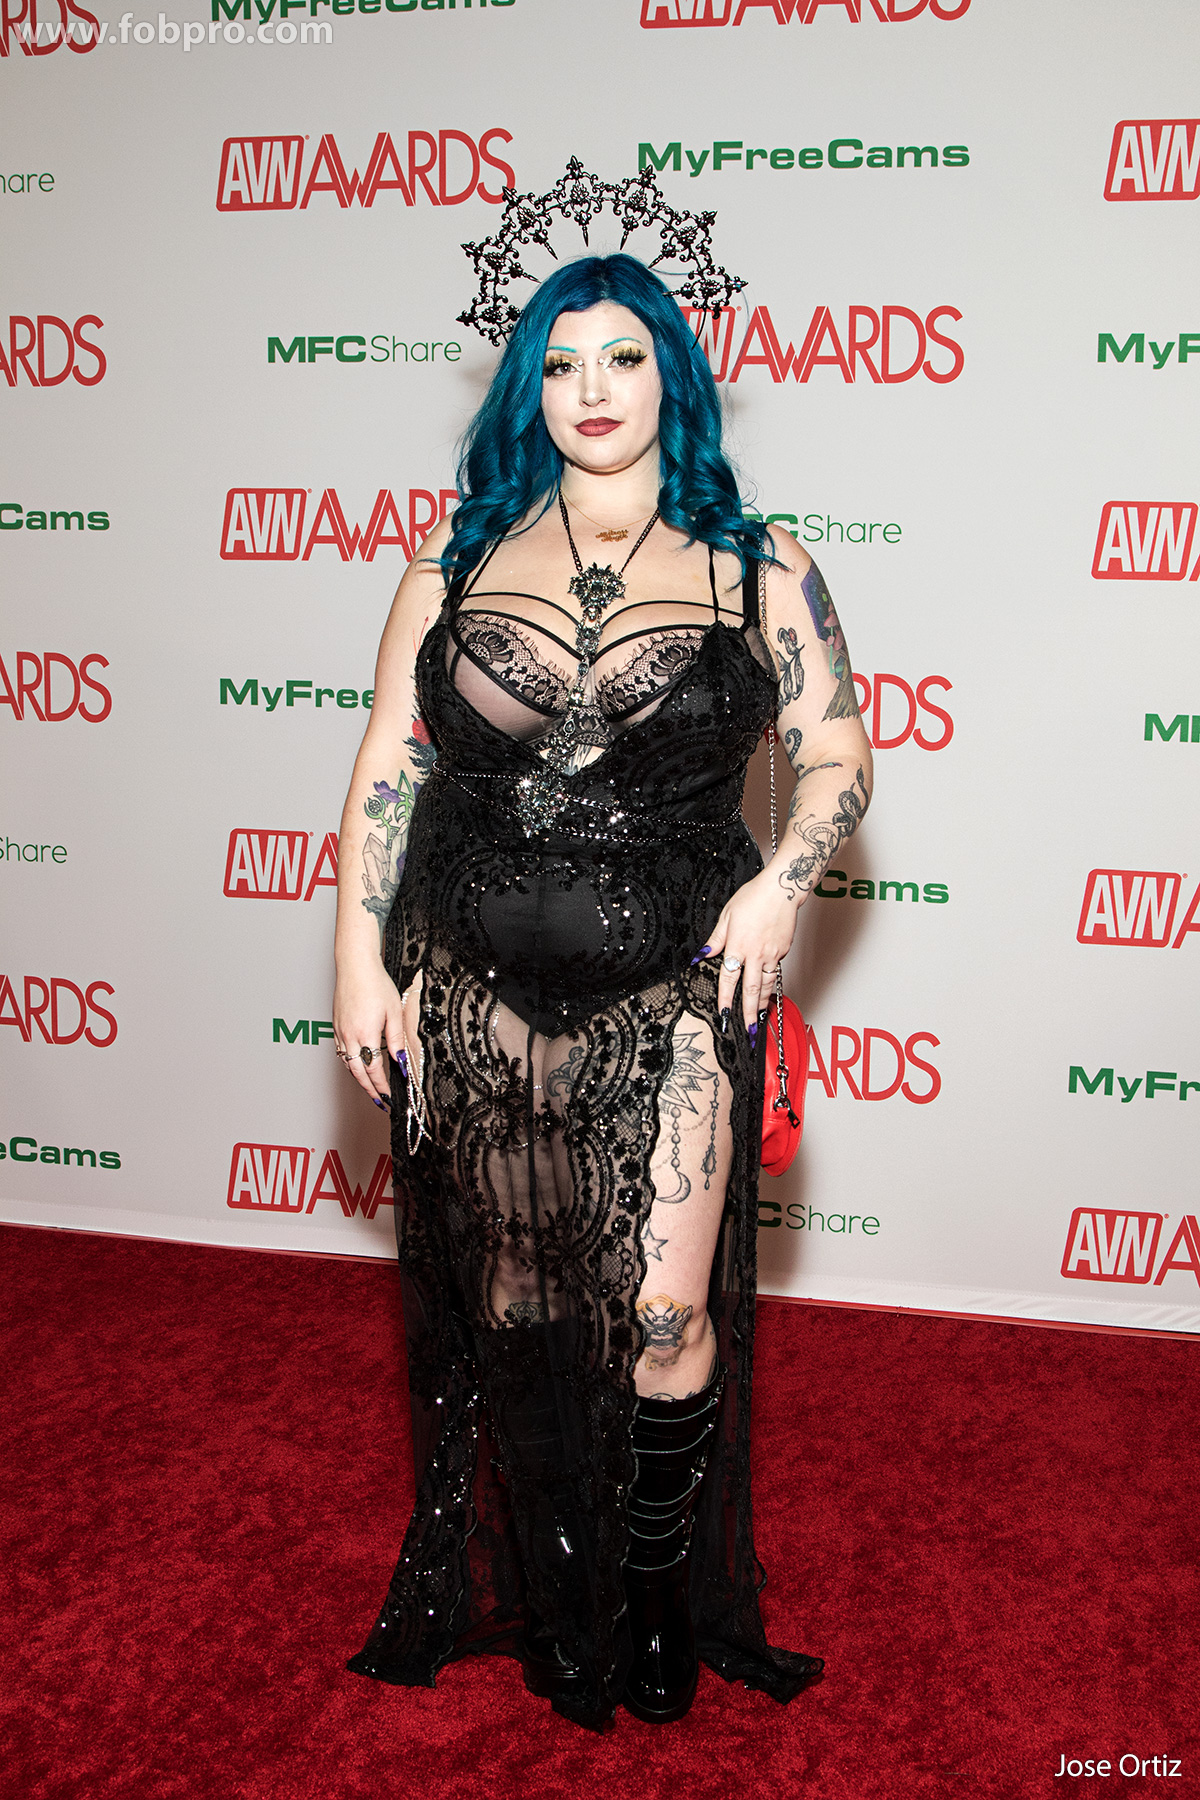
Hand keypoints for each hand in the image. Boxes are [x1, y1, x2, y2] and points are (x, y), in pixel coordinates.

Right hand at [332, 957, 408, 1111]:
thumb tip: (401, 1061)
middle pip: (358, 1073)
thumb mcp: (394, 1012)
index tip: (389, 1096)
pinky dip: (350, 1064)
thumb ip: (397, 1040)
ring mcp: (340, 1032)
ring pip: (348, 1064)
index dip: (382, 1086)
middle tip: (379, 1101)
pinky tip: (358, 1065)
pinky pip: (342, 1052)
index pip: (374, 1070)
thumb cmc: (375, 984)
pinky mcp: (336, 1026)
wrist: (355, 966)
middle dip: (370, 1089)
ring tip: (371, 1088)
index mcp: (366, 1034)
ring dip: (359, 1079)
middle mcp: (349, 1036)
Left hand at [696, 869, 798, 1037]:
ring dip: (762, 1004)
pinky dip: (771, 985)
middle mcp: (755, 954)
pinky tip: (768, 992)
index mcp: (737, 946)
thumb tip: (701, 955)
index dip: (725, 999)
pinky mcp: (783, 951)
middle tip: (748, 1030)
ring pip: (766, 985)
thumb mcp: (727, 916)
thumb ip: (715, 940)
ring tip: (759, 1018)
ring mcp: (771, 954)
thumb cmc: (754, 898)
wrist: (782, 889)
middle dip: (748, 1013)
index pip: (728, 979)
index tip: (724, 1014)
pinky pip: (775, 972)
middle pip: (751, 990)